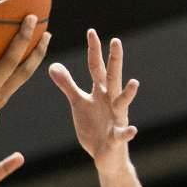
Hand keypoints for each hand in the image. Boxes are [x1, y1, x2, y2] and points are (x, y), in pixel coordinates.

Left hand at [48, 29, 139, 172]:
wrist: (105, 155)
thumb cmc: (94, 126)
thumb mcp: (79, 103)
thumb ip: (68, 85)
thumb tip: (52, 65)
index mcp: (100, 92)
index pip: (95, 67)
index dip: (93, 50)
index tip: (91, 31)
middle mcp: (111, 101)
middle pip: (112, 77)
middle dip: (114, 60)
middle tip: (116, 41)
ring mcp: (116, 118)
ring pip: (123, 103)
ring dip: (129, 94)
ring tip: (134, 83)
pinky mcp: (117, 137)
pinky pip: (124, 134)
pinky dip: (128, 132)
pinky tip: (132, 130)